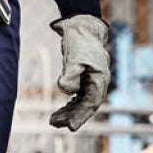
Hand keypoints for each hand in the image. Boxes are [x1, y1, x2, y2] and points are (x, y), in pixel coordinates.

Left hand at [49, 15, 109, 131]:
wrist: (82, 25)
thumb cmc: (79, 40)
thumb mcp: (74, 57)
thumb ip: (70, 74)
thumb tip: (66, 91)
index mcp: (99, 79)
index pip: (91, 103)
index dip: (80, 116)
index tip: (69, 127)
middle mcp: (98, 82)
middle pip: (86, 106)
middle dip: (72, 116)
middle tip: (54, 123)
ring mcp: (92, 80)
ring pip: (82, 102)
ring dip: (69, 112)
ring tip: (53, 120)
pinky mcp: (85, 77)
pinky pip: (79, 96)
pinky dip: (70, 104)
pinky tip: (61, 110)